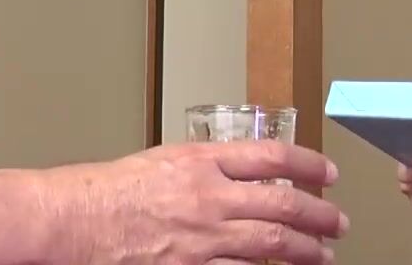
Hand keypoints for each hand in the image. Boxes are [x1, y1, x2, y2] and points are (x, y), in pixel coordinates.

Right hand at [49, 140, 347, 263]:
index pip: (272, 156)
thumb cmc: (106, 192)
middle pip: (283, 202)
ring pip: (271, 243)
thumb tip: (242, 177)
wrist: (72, 220)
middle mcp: (208, 195)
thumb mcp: (163, 161)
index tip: (328, 174)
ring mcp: (202, 236)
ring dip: (305, 250)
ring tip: (323, 254)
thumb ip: (204, 168)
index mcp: (201, 159)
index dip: (309, 164)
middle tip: (339, 222)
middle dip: (319, 214)